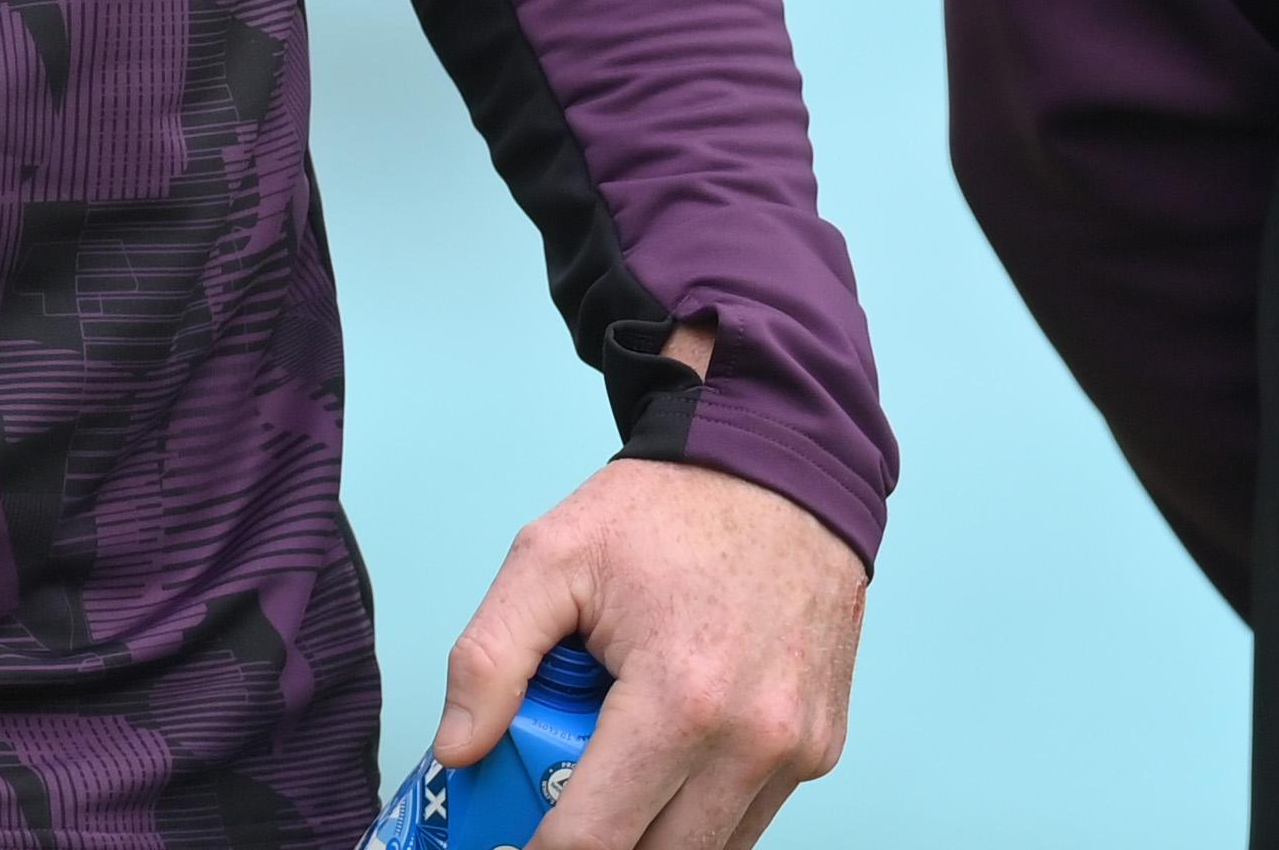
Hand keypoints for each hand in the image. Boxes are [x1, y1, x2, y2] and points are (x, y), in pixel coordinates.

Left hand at [429, 390, 865, 849]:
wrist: (784, 466)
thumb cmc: (672, 508)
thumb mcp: (550, 556)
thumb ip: (488, 657)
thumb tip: (458, 749)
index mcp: (682, 698)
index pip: (594, 841)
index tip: (510, 843)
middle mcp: (752, 739)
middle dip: (592, 842)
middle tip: (554, 805)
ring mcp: (795, 750)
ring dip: (648, 832)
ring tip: (612, 770)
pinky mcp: (819, 749)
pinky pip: (748, 821)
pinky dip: (698, 811)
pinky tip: (667, 757)